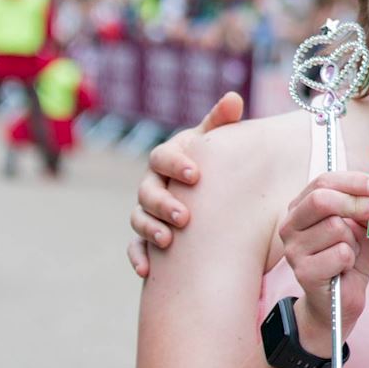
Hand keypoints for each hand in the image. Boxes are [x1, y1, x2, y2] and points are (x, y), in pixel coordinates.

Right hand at [126, 92, 244, 276]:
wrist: (215, 196)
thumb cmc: (217, 163)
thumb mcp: (219, 142)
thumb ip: (223, 121)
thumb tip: (233, 97)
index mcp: (169, 157)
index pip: (162, 156)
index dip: (175, 164)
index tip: (196, 175)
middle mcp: (154, 182)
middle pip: (147, 191)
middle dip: (163, 203)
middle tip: (185, 217)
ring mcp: (148, 210)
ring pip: (139, 218)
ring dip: (150, 229)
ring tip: (168, 241)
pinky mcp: (147, 236)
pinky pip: (135, 247)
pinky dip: (138, 257)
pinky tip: (147, 270)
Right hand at [280, 172, 368, 347]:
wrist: (339, 300)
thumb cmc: (349, 257)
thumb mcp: (361, 226)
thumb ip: (364, 208)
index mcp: (302, 207)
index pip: (324, 182)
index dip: (352, 181)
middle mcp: (291, 225)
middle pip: (322, 199)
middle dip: (356, 203)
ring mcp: (293, 249)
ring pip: (335, 228)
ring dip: (354, 240)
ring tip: (349, 253)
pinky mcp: (303, 271)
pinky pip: (340, 254)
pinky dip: (351, 260)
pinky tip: (343, 269)